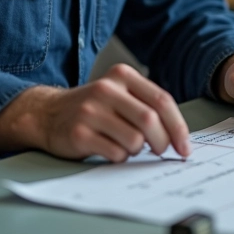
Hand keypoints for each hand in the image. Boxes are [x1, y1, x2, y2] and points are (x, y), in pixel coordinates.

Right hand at [0, 63, 190, 161]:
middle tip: (162, 152)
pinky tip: (110, 149)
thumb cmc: (94, 108)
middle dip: (163, 142)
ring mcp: (91, 110)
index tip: (185, 147)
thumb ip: (146, 105)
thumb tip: (179, 137)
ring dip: (137, 150)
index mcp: (123, 75)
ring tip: (126, 145)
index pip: (162, 100)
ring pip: (135, 140)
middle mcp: (107, 89)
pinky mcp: (80, 132)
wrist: (47, 113)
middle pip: (151, 120)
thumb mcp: (119, 94)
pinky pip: (115, 153)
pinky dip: (120, 157)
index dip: (178, 127)